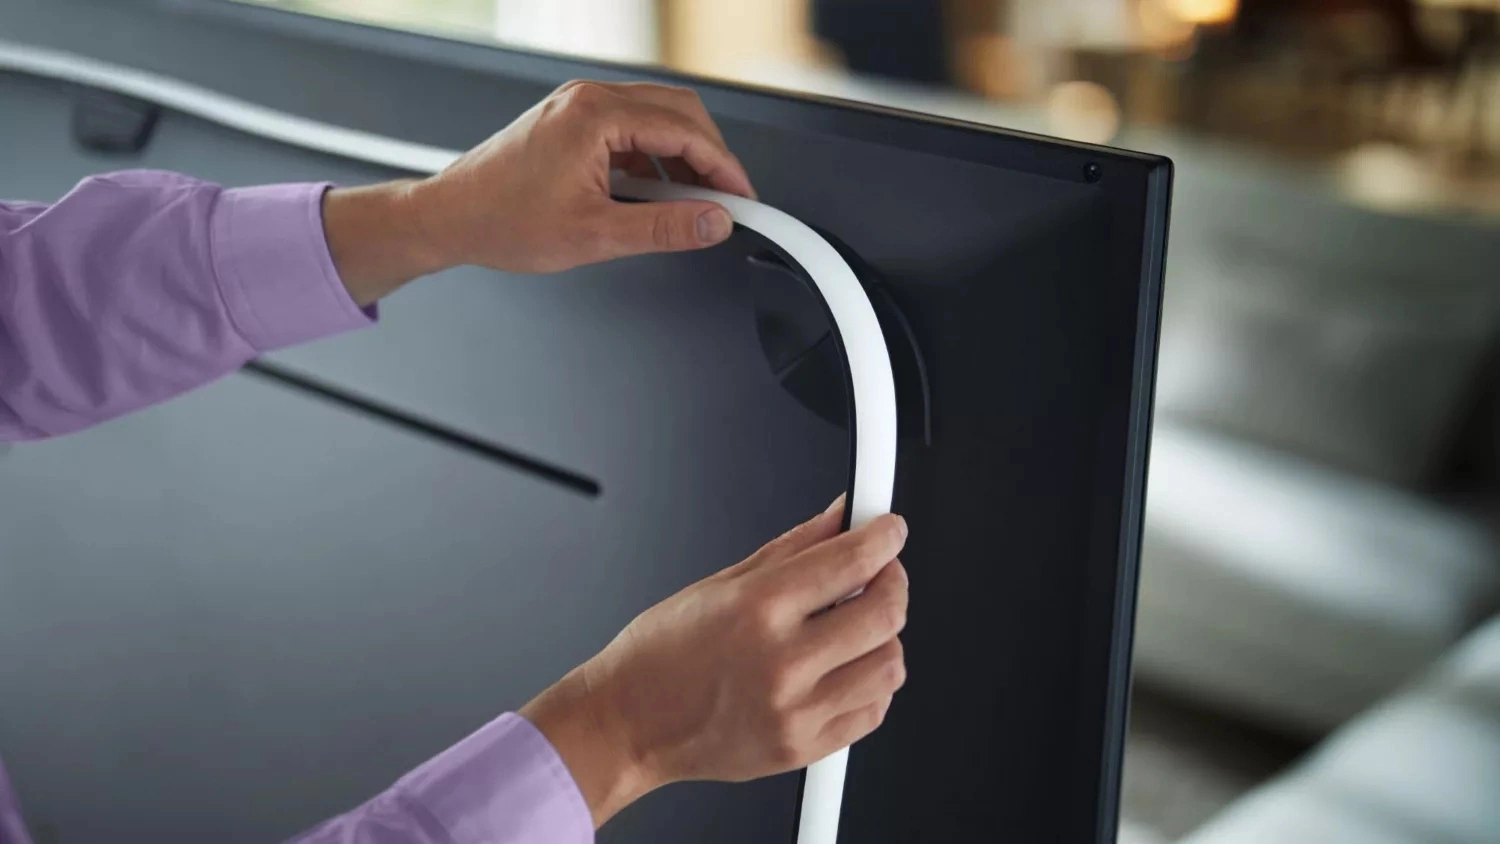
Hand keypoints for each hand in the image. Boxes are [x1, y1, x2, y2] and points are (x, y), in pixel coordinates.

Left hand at [322, 80, 755, 304]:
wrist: (449, 218)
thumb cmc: (502, 221)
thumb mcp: (596, 236)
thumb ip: (664, 228)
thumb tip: (711, 222)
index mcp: (595, 116)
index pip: (686, 131)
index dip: (724, 168)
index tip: (743, 197)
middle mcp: (587, 100)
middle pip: (679, 112)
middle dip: (710, 156)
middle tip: (726, 198)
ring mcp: (577, 107)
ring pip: (656, 117)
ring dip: (681, 157)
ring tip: (690, 203)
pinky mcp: (570, 121)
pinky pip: (630, 127)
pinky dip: (653, 157)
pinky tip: (653, 194)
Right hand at [521, 498, 909, 826]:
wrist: (627, 723)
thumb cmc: (660, 654)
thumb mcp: (721, 582)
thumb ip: (793, 548)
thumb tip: (839, 519)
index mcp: (759, 608)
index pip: (853, 561)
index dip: (885, 537)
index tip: (889, 530)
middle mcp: (782, 661)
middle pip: (885, 613)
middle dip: (893, 582)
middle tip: (880, 574)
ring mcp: (796, 711)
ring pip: (889, 665)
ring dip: (884, 637)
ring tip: (855, 627)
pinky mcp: (802, 748)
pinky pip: (872, 711)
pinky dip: (870, 685)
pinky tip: (844, 669)